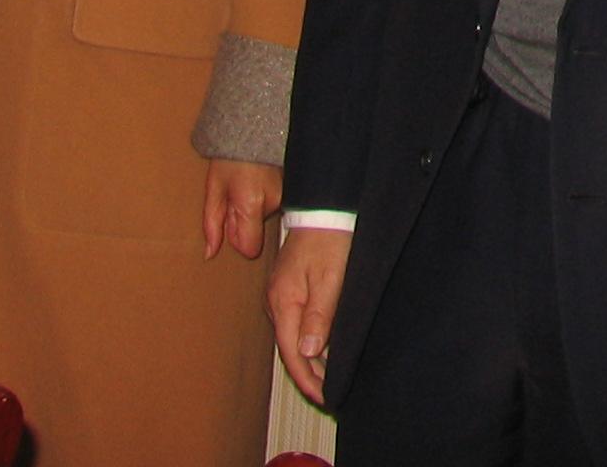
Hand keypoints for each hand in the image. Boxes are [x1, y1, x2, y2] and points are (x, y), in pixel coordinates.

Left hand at [203, 157, 282, 259]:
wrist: (254, 128)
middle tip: (236, 196)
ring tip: (247, 186)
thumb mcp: (213, 190)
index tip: (230, 219)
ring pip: (265, 217)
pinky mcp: (291, 189)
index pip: (250, 248)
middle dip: (243, 220)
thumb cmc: (230, 158)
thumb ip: (212, 224)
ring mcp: (286, 195)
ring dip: (254, 209)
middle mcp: (274, 203)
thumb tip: (209, 253)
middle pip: (256, 231)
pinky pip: (275, 206)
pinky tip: (259, 182)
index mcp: (252, 205)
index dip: (237, 240)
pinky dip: (265, 199)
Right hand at [268, 223, 350, 403]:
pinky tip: (321, 350)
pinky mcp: (288, 289)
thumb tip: (307, 352)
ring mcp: (280, 296)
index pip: (291, 352)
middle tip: (327, 395)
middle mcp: (276, 302)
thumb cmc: (330, 241)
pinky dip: (307, 340)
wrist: (323, 209)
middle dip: (307, 374)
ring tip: (326, 379)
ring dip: (307, 359)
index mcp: (284, 302)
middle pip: (288, 348)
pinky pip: (294, 323)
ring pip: (291, 337)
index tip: (323, 396)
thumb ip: (319, 315)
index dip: (306, 377)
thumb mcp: (331, 279)